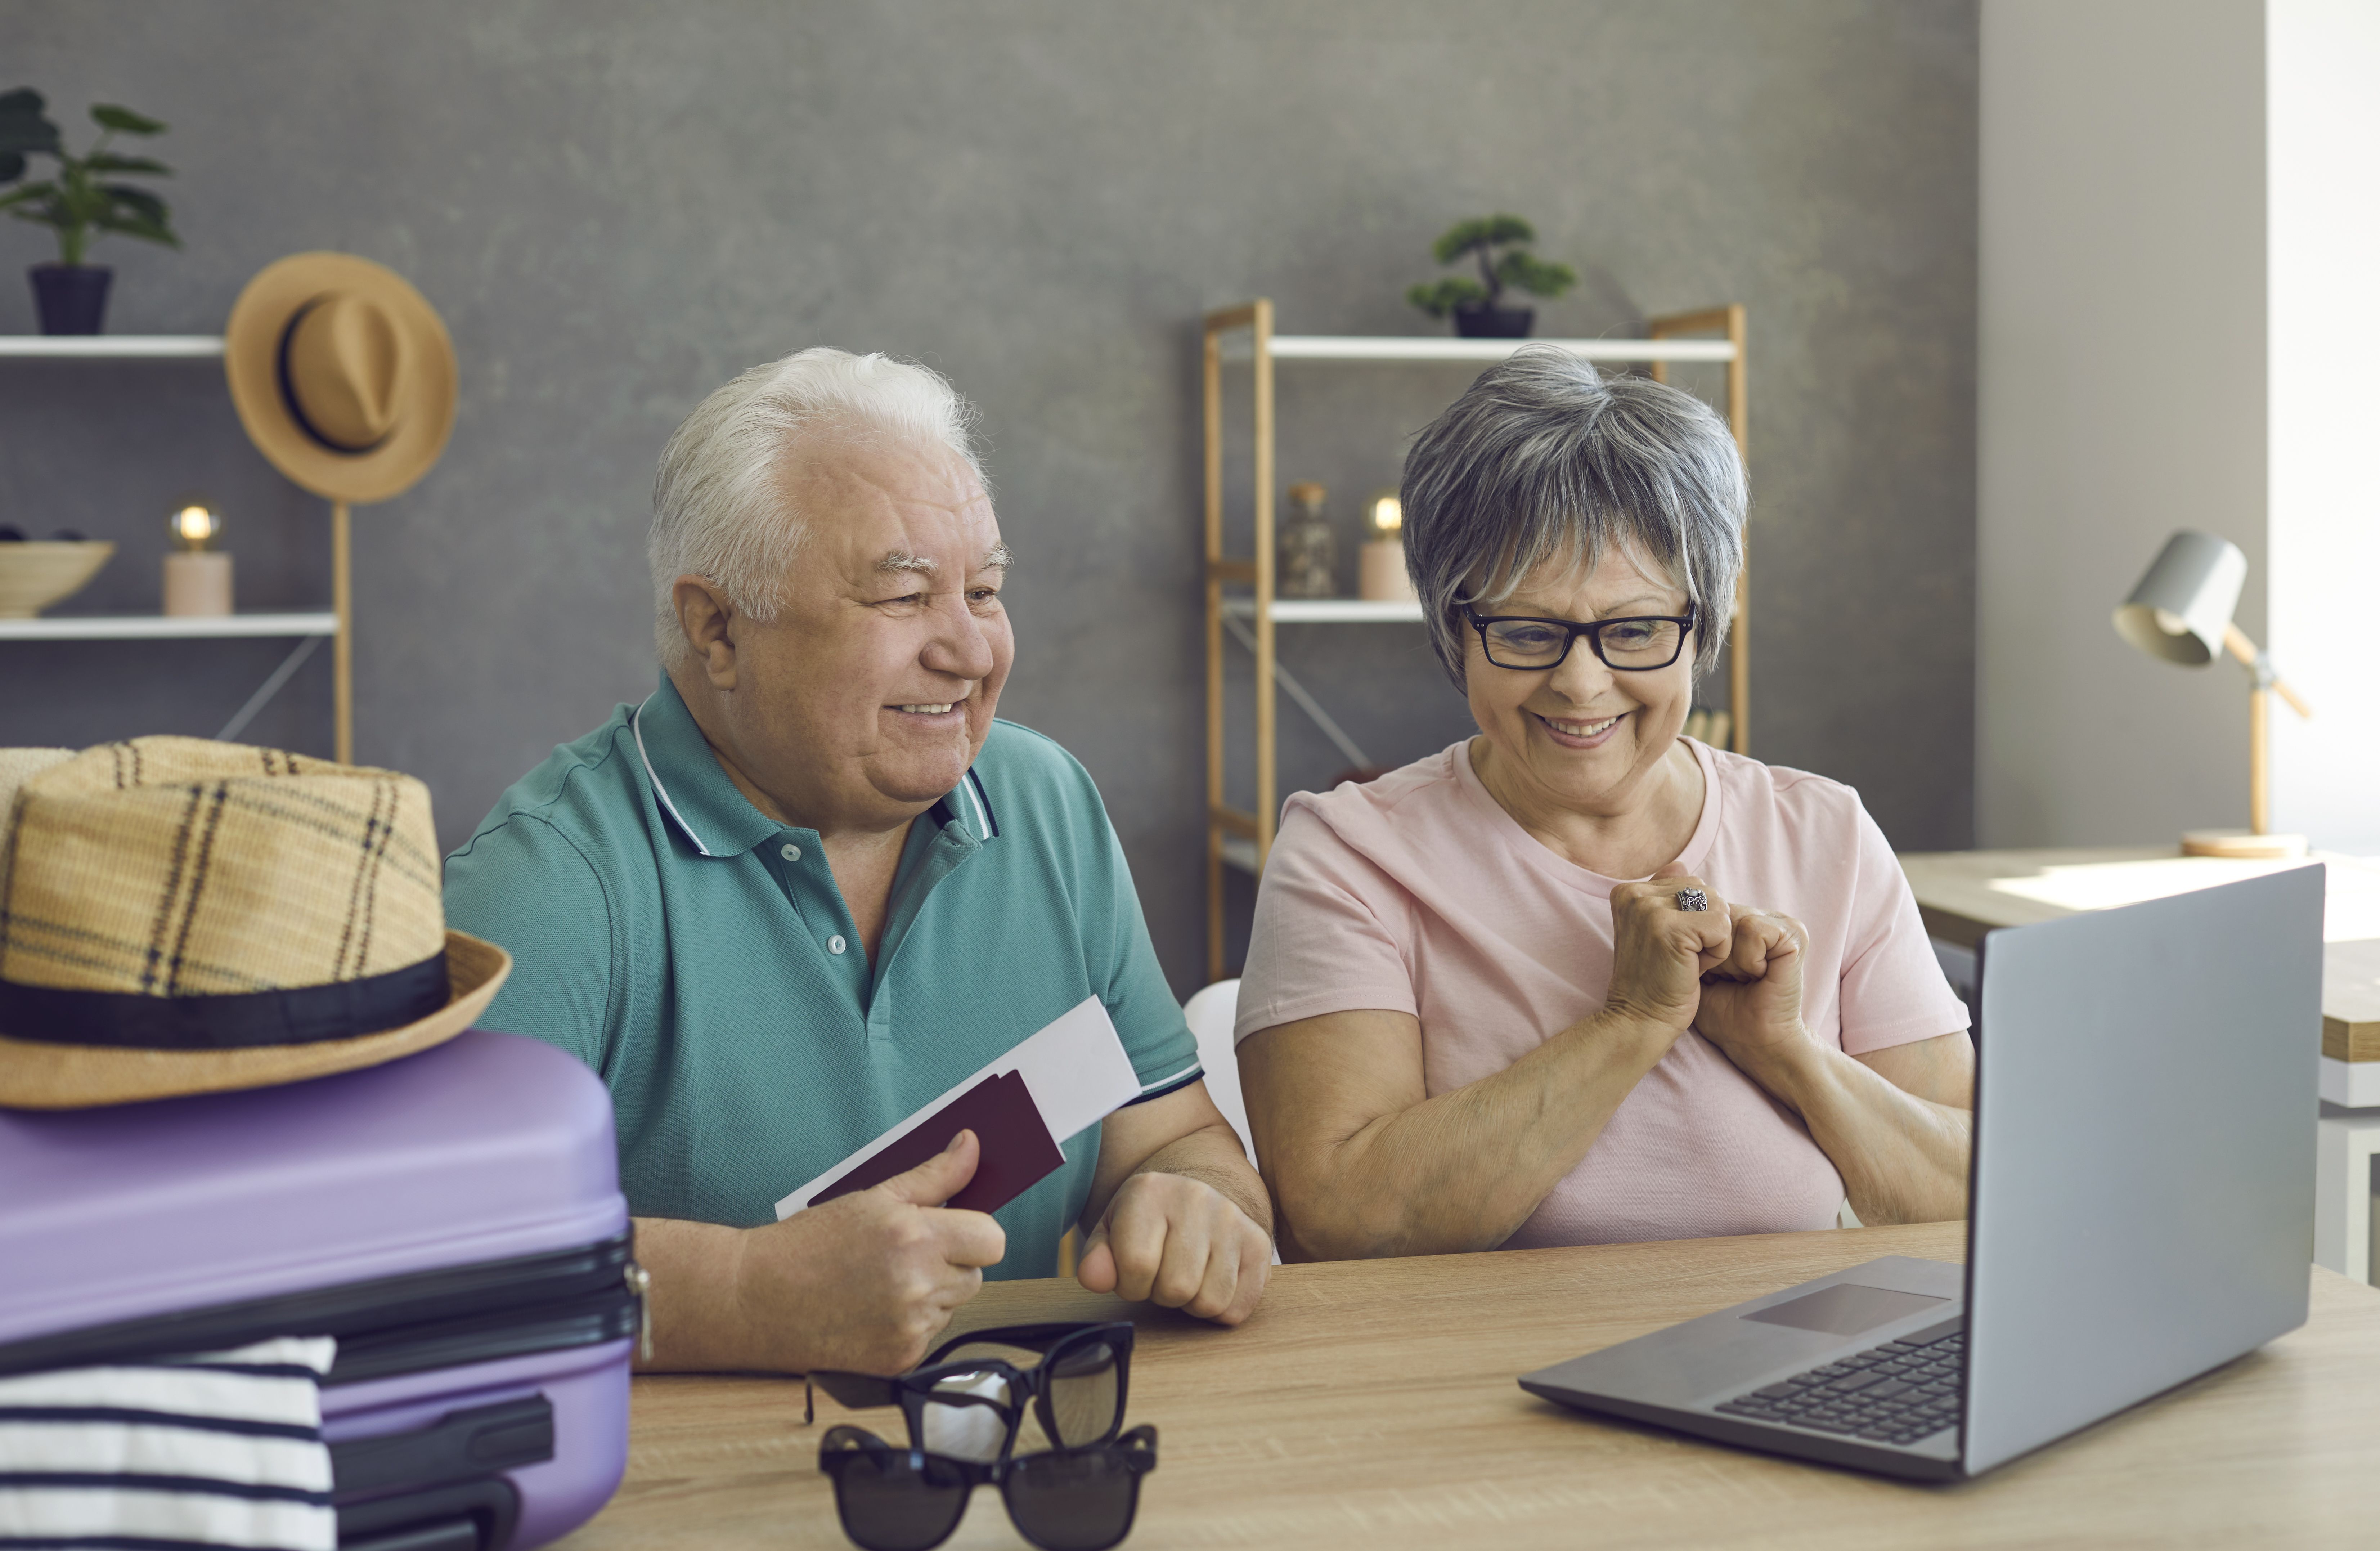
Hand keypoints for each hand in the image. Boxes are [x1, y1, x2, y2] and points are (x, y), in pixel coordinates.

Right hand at [734, 1129, 1006, 1374]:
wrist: (756, 1298)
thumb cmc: (809, 1243)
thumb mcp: (874, 1197)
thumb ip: (934, 1175)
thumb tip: (971, 1146)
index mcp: (916, 1238)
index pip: (992, 1240)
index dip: (976, 1233)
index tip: (954, 1231)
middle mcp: (918, 1286)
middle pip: (976, 1275)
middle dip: (950, 1263)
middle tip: (904, 1256)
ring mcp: (909, 1329)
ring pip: (952, 1307)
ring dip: (930, 1295)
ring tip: (879, 1283)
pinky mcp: (898, 1360)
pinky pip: (928, 1337)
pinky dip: (908, 1325)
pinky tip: (871, 1311)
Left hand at [1076, 1170, 1270, 1324]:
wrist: (1192, 1198)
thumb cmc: (1147, 1223)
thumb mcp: (1112, 1232)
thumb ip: (1097, 1258)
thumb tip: (1095, 1278)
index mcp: (1150, 1192)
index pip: (1137, 1265)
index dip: (1130, 1284)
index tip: (1134, 1273)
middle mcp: (1196, 1198)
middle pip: (1177, 1287)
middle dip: (1162, 1293)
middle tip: (1162, 1274)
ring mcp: (1232, 1220)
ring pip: (1210, 1301)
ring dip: (1192, 1303)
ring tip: (1187, 1276)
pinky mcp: (1259, 1243)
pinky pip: (1238, 1307)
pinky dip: (1221, 1309)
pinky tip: (1210, 1282)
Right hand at [1603, 864, 1735, 1036]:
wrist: (1639, 1021)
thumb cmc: (1654, 980)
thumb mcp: (1652, 930)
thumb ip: (1664, 895)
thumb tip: (1680, 864)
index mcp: (1628, 890)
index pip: (1689, 883)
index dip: (1693, 919)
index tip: (1671, 947)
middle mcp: (1634, 893)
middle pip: (1706, 891)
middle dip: (1707, 927)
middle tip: (1681, 957)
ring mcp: (1649, 909)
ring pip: (1717, 906)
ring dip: (1714, 940)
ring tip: (1688, 961)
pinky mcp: (1670, 929)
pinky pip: (1722, 927)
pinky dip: (1718, 952)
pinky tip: (1694, 968)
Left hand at [1693, 907, 1812, 1068]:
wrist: (1751, 1040)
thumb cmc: (1719, 1010)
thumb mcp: (1693, 962)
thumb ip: (1685, 926)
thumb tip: (1671, 882)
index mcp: (1740, 921)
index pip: (1705, 908)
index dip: (1699, 942)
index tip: (1711, 971)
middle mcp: (1763, 917)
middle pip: (1718, 912)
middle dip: (1713, 950)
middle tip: (1727, 978)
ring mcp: (1781, 924)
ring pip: (1732, 920)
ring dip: (1729, 957)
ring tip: (1742, 978)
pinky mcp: (1794, 936)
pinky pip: (1754, 929)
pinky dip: (1748, 958)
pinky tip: (1758, 976)